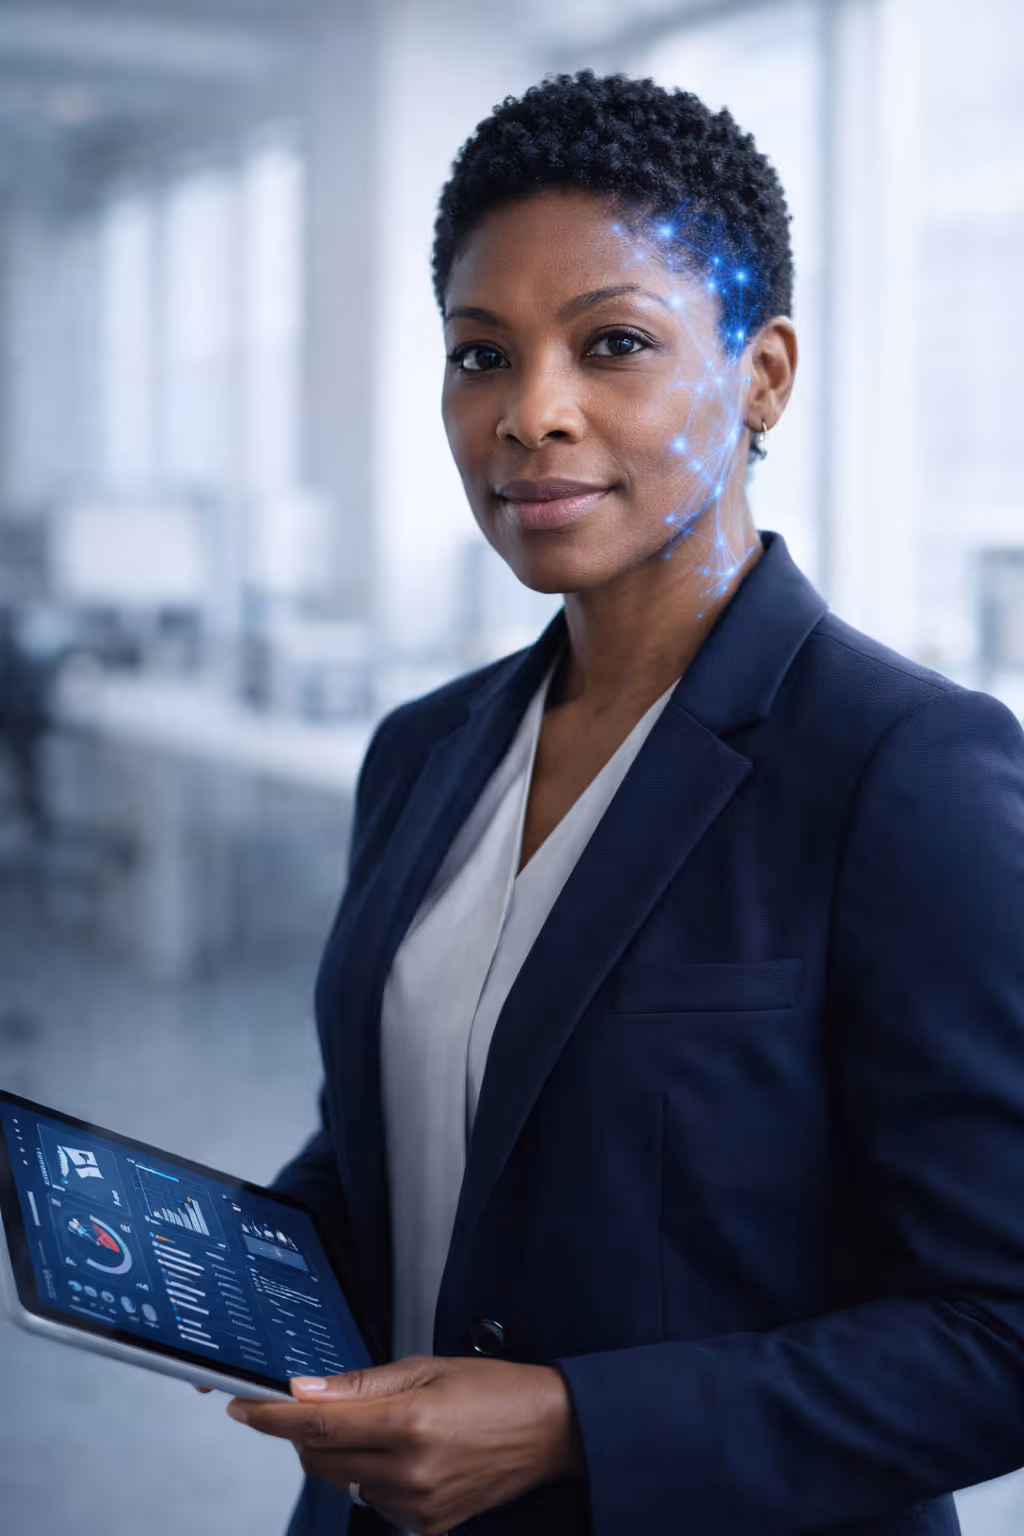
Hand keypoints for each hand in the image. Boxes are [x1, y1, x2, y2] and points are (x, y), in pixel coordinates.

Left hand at [225, 1354, 583, 1534]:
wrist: (549, 1430)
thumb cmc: (495, 1391)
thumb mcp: (426, 1368)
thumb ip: (360, 1384)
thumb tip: (305, 1390)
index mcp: (409, 1424)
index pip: (317, 1426)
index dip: (272, 1418)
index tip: (244, 1407)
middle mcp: (409, 1472)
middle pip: (320, 1460)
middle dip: (306, 1433)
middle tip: (320, 1406)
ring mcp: (417, 1507)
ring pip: (344, 1482)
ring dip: (344, 1455)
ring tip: (387, 1426)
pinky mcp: (426, 1527)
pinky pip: (373, 1501)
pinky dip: (372, 1477)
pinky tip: (405, 1455)